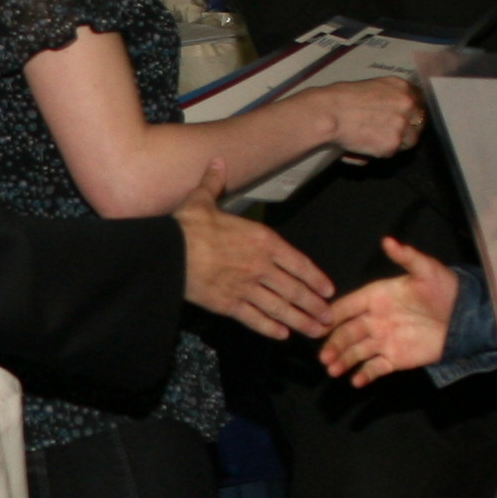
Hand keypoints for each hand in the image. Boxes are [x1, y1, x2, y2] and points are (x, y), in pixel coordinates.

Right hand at [174, 166, 335, 337]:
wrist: (168, 252)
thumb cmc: (187, 226)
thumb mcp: (203, 199)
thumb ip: (215, 183)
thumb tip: (217, 161)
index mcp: (261, 240)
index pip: (298, 262)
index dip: (315, 278)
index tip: (328, 290)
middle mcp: (260, 265)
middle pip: (294, 289)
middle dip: (314, 305)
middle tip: (328, 318)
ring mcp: (245, 287)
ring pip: (280, 307)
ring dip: (300, 321)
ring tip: (315, 332)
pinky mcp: (228, 304)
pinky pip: (255, 318)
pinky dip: (270, 328)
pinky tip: (282, 335)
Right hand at [317, 238, 458, 386]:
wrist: (465, 317)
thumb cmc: (445, 289)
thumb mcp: (426, 269)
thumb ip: (406, 256)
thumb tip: (388, 240)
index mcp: (377, 297)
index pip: (348, 306)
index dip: (334, 314)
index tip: (320, 323)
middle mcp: (375, 319)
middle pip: (347, 332)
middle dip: (334, 344)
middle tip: (324, 356)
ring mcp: (384, 340)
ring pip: (357, 352)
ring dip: (343, 360)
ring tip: (333, 370)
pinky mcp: (395, 358)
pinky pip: (375, 368)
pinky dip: (364, 375)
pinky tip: (355, 381)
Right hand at [322, 78, 425, 160]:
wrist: (329, 112)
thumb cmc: (341, 99)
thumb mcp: (371, 87)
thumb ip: (388, 97)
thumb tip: (394, 114)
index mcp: (401, 86)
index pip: (420, 101)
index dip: (413, 112)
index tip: (407, 118)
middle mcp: (407, 104)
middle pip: (420, 122)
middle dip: (409, 129)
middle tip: (390, 133)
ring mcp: (402, 125)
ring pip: (410, 141)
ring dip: (396, 142)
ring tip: (375, 140)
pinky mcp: (392, 144)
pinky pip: (391, 152)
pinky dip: (379, 152)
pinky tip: (364, 145)